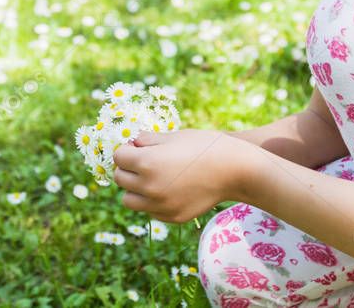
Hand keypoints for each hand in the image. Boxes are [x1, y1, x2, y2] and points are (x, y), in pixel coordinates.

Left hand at [112, 128, 247, 223]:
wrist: (234, 170)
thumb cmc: (205, 146)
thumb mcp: (174, 136)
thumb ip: (148, 140)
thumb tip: (132, 143)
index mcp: (146, 163)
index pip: (118, 157)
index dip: (126, 149)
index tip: (137, 147)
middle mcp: (149, 187)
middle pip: (120, 179)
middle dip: (128, 168)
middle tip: (143, 161)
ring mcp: (160, 205)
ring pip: (129, 200)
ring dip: (135, 188)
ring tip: (152, 178)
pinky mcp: (172, 217)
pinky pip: (150, 211)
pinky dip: (153, 201)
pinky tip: (169, 189)